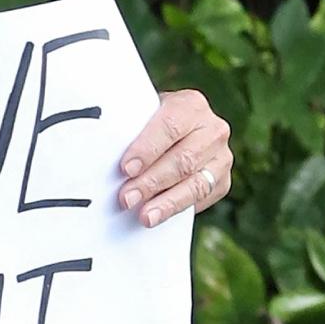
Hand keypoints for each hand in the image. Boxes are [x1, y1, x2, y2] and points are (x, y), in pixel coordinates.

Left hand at [119, 88, 232, 227]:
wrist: (174, 135)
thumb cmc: (149, 125)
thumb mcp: (141, 116)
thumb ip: (130, 129)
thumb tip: (102, 152)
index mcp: (191, 105)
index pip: (170, 127)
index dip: (147, 149)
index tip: (125, 169)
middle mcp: (213, 129)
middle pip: (184, 159)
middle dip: (152, 182)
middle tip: (126, 198)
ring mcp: (222, 156)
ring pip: (196, 184)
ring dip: (167, 203)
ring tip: (144, 217)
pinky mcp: (222, 181)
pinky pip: (202, 199)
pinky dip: (180, 209)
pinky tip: (160, 216)